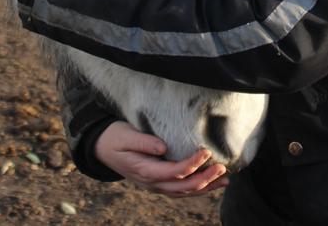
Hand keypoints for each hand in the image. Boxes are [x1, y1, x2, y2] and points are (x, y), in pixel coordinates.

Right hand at [95, 122, 228, 196]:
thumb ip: (144, 142)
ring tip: (224, 179)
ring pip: (184, 192)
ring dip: (205, 187)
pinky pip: (181, 189)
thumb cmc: (115, 137)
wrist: (102, 148)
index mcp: (144, 170)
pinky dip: (198, 188)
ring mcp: (155, 185)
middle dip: (204, 179)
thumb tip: (163, 147)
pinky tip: (212, 183)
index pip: (173, 172)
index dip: (192, 164)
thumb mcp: (125, 135)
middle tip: (221, 167)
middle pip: (182, 186)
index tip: (205, 152)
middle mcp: (151, 182)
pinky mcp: (159, 182)